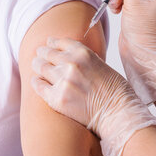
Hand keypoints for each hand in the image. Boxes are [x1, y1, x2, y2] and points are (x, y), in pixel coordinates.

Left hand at [31, 38, 155, 155]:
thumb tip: (68, 56)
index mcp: (83, 52)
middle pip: (47, 53)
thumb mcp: (101, 64)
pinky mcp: (57, 98)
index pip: (60, 42)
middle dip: (42, 54)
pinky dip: (37, 82)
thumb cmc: (115, 91)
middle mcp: (71, 64)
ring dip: (37, 66)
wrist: (118, 113)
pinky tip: (38, 81)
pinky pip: (39, 85)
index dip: (52, 43)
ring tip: (37, 67)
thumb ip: (84, 59)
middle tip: (39, 57)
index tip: (48, 44)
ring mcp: (63, 81)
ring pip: (40, 67)